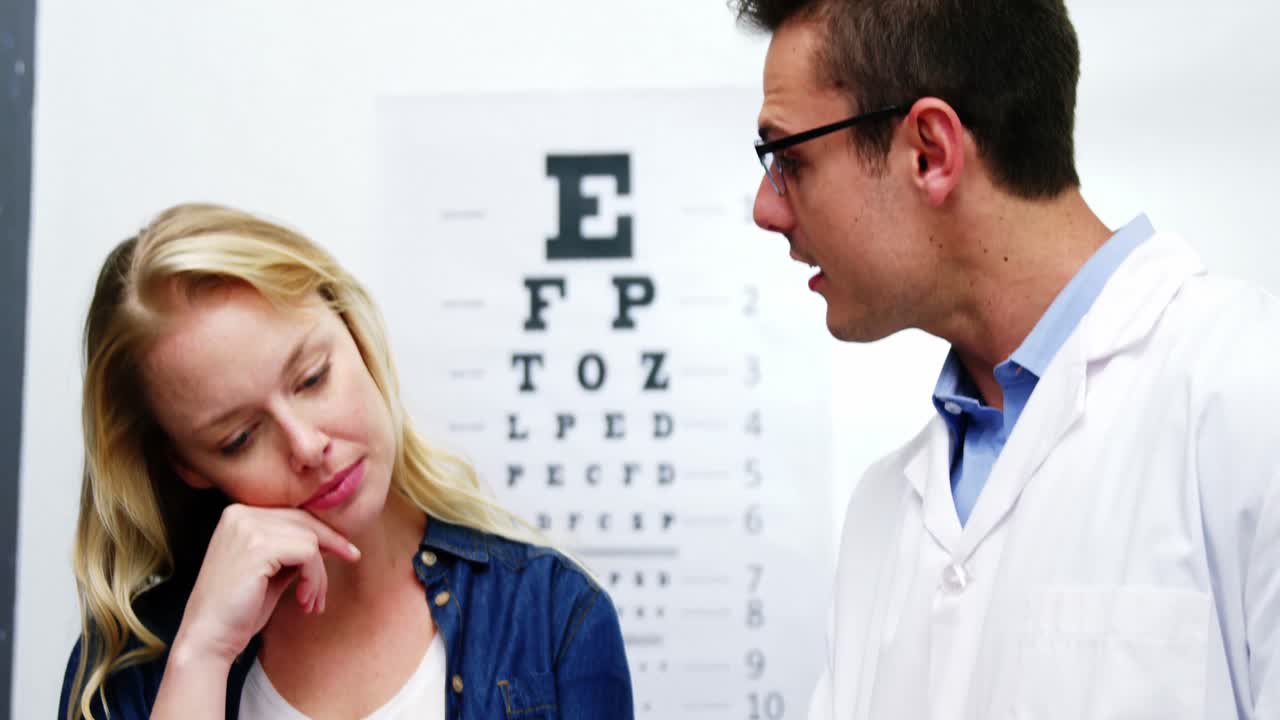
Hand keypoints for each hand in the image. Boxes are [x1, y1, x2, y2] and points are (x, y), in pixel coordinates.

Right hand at [169, 504, 360, 665]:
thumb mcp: (271, 571)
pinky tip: (303, 600)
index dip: (324, 533)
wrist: (208, 639)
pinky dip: (314, 578)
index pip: (294, 515)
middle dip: (332, 545)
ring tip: (311, 601)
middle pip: (305, 521)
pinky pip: (308, 553)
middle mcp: (240, 514)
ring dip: (319, 574)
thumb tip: (329, 539)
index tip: (347, 550)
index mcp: (238, 515)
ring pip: (310, 539)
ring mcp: (247, 528)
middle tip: (352, 561)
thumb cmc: (239, 610)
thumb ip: (292, 550)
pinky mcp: (259, 547)